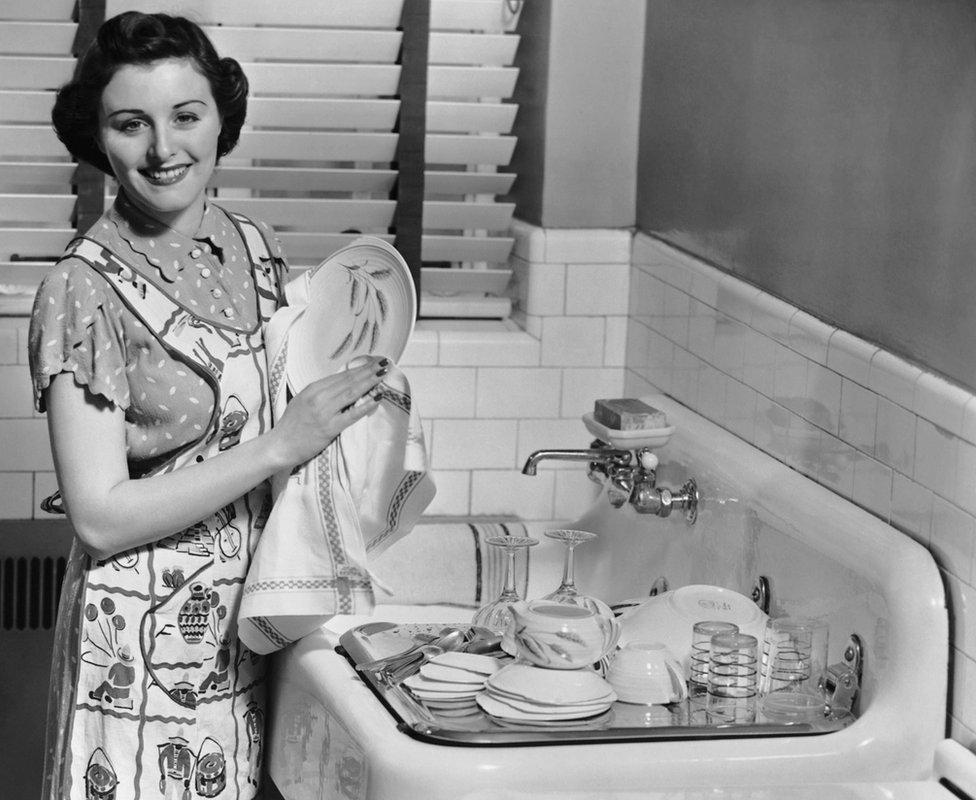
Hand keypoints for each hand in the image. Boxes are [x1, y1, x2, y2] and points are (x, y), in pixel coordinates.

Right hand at [268, 355, 388, 467]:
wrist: (281, 445)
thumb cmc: (292, 424)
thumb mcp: (303, 401)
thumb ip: (321, 393)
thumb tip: (342, 384)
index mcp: (313, 389)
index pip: (341, 376)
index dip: (359, 368)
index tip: (373, 362)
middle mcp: (318, 397)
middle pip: (348, 381)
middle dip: (368, 370)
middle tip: (384, 362)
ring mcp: (324, 412)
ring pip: (351, 393)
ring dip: (369, 382)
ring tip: (383, 374)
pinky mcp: (329, 427)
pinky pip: (351, 415)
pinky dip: (365, 405)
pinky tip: (377, 398)